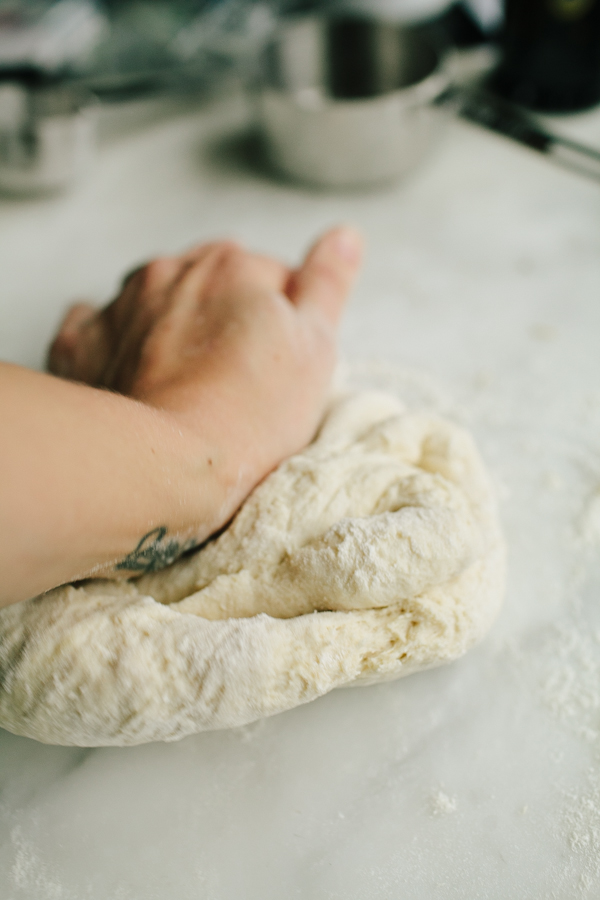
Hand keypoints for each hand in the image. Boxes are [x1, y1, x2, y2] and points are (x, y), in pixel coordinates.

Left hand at [48, 226, 362, 504]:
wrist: (167, 462)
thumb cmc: (252, 411)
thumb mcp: (315, 346)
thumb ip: (329, 282)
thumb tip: (345, 233)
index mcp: (234, 265)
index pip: (271, 278)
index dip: (283, 323)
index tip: (280, 367)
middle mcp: (172, 270)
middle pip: (210, 284)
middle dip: (225, 318)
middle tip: (237, 379)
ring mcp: (121, 304)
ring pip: (154, 299)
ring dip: (171, 324)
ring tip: (187, 383)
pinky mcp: (82, 342)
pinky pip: (94, 324)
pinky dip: (111, 338)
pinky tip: (125, 367)